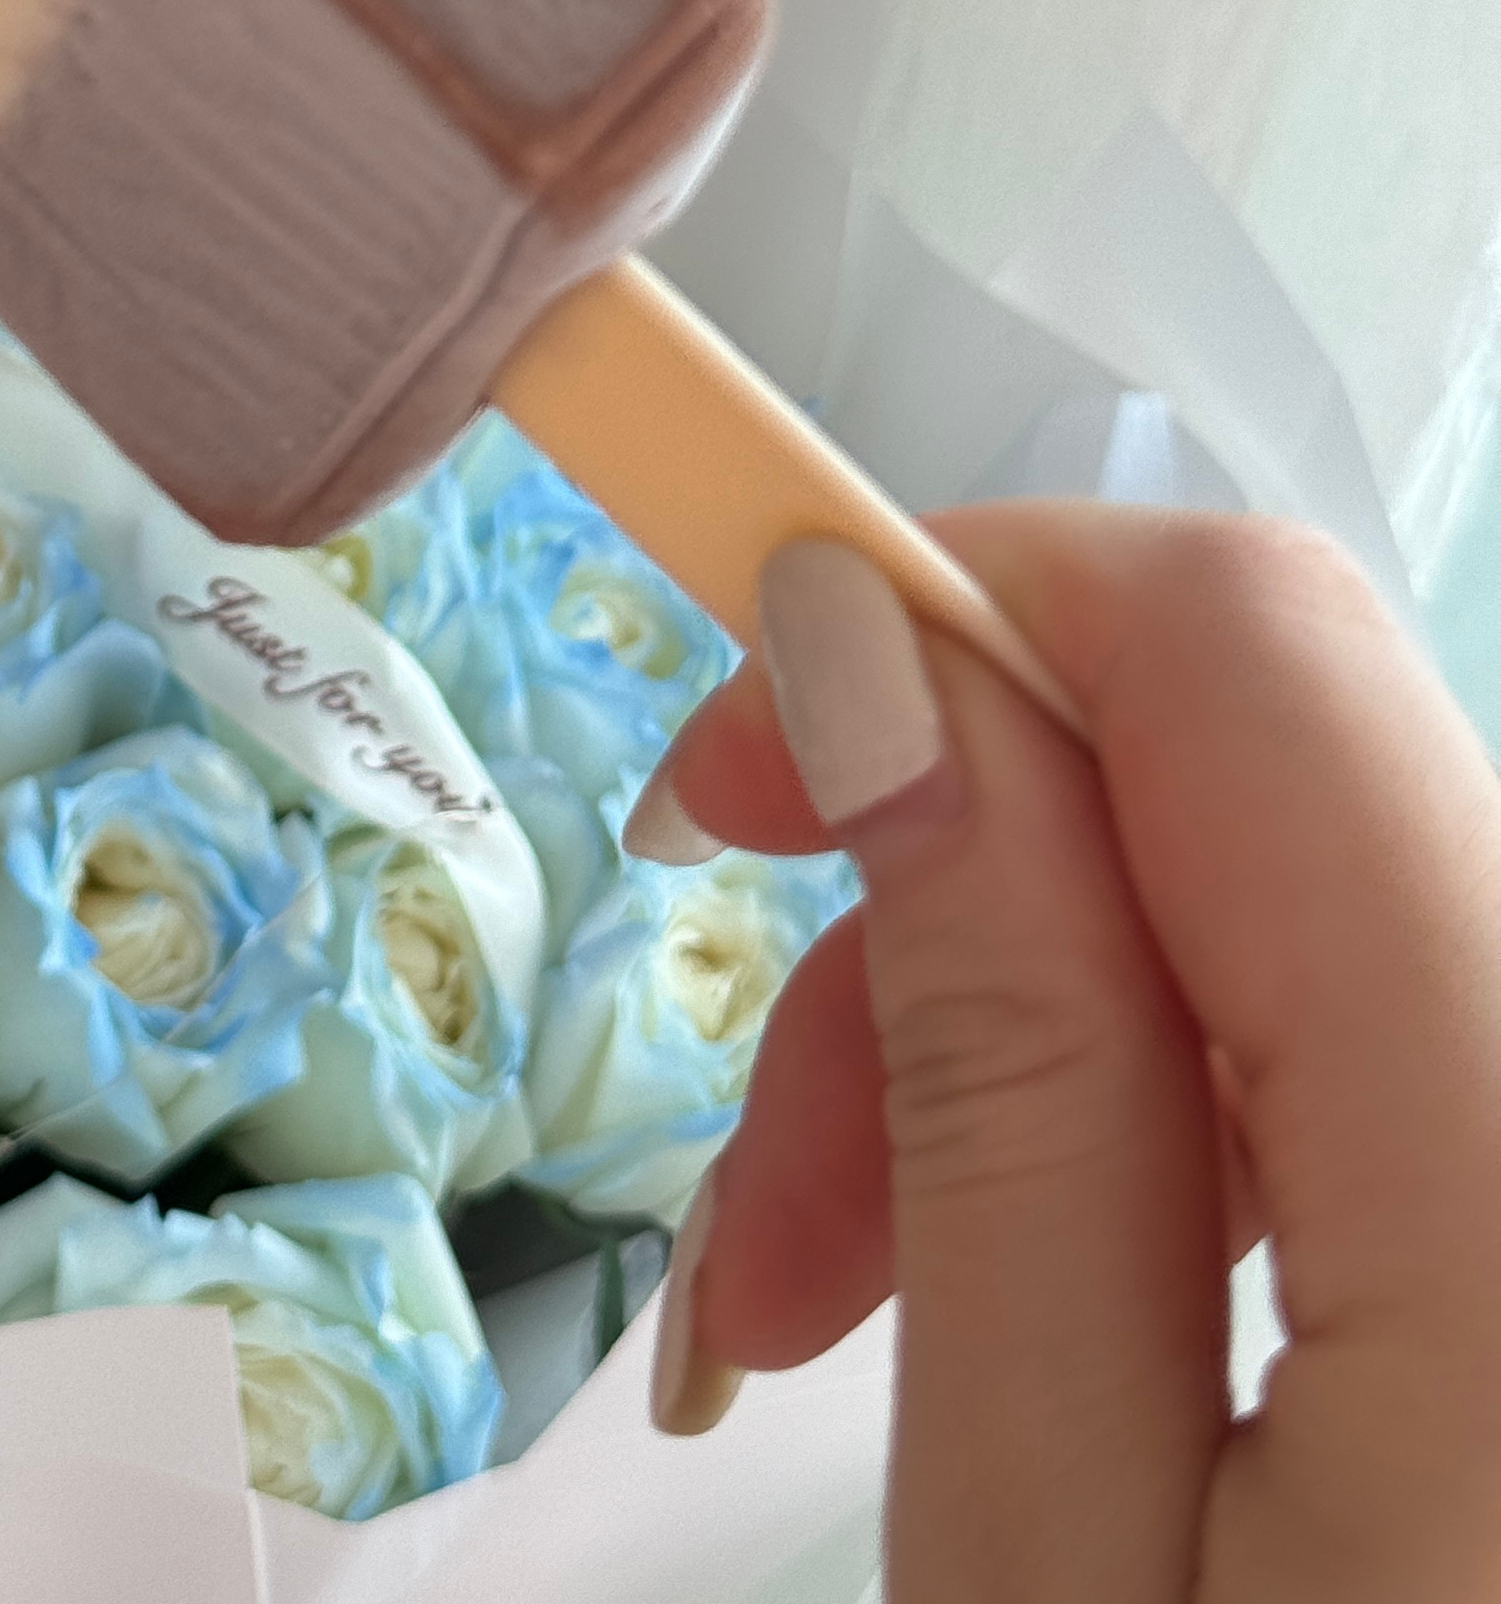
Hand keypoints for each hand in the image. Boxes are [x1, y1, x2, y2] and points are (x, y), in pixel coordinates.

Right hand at [630, 506, 1500, 1597]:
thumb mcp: (1049, 1572)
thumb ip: (1004, 1090)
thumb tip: (872, 651)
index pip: (1254, 649)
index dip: (954, 609)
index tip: (726, 777)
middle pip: (1277, 782)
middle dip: (962, 903)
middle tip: (755, 1213)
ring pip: (1317, 923)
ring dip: (1049, 1041)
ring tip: (853, 1311)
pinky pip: (1391, 1068)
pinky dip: (1193, 1141)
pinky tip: (1062, 1324)